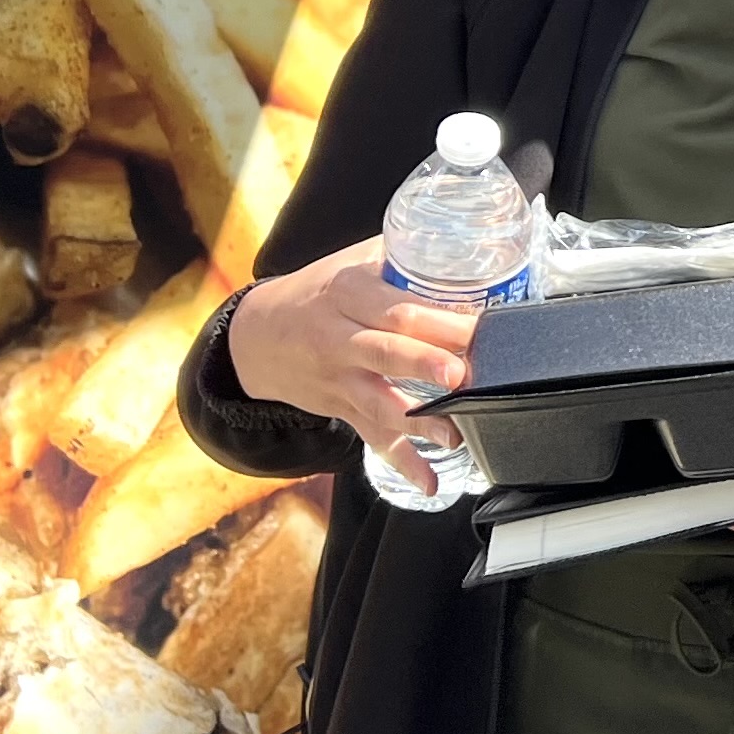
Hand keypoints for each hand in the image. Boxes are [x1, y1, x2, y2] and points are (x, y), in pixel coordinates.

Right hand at [224, 245, 479, 496]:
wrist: (256, 335)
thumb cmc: (316, 292)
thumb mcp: (350, 263)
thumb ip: (401, 258)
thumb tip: (464, 252)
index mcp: (348, 291)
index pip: (396, 307)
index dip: (436, 318)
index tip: (477, 326)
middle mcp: (339, 336)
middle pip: (386, 350)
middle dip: (424, 363)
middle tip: (460, 373)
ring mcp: (338, 377)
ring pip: (379, 400)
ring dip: (417, 422)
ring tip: (453, 433)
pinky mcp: (340, 408)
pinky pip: (371, 437)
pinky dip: (402, 461)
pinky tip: (429, 480)